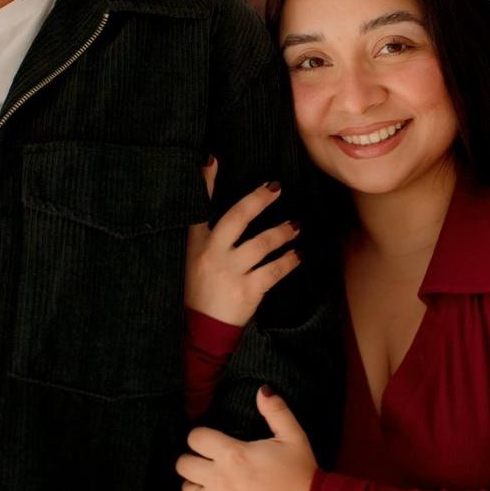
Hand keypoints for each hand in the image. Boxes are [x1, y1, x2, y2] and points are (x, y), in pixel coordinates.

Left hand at [176, 386, 316, 490]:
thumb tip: (263, 389)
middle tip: (203, 461)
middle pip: (184, 465)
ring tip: (203, 484)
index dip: (199, 436)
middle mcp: (220, 479)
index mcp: (233, 454)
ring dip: (192, 486)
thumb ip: (276, 411)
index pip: (196, 438)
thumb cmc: (302, 474)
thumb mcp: (293, 436)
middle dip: (191, 459)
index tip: (208, 440)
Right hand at [185, 158, 298, 326]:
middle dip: (259, 200)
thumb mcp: (191, 260)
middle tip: (277, 188)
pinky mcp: (247, 292)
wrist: (198, 331)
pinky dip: (289, 261)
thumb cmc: (196, 292)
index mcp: (194, 244)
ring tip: (296, 226)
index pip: (199, 208)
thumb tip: (218, 207)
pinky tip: (298, 255)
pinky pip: (274, 270)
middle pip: (237, 217)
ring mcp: (230, 272)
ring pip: (262, 243)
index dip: (205, 182)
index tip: (213, 159)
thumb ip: (203, 235)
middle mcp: (211, 254)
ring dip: (283, 232)